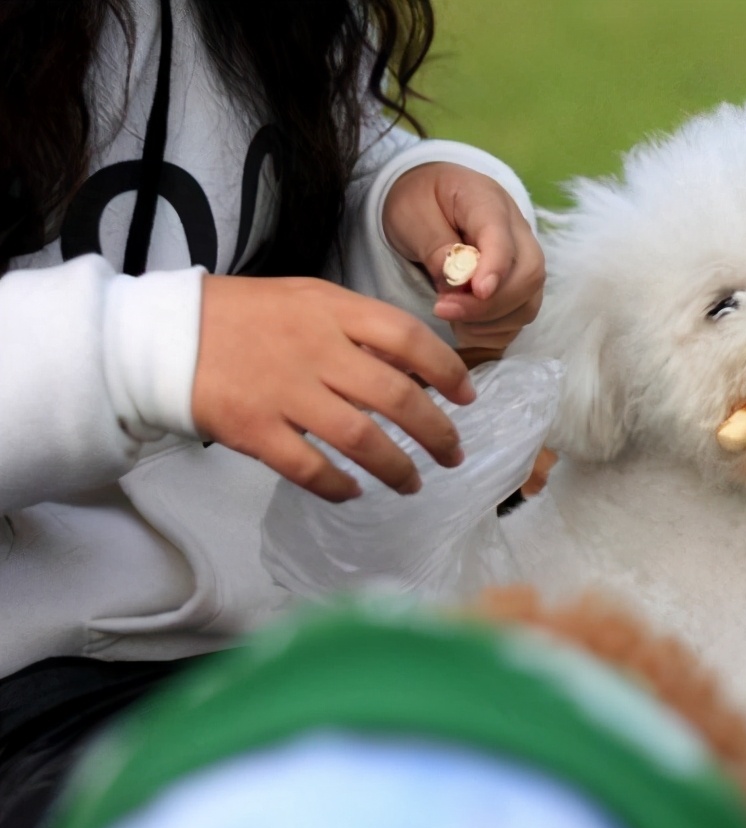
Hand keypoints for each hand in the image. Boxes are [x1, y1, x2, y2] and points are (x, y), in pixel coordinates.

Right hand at [191, 274, 474, 501]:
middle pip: (396, 396)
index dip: (446, 371)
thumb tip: (413, 370)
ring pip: (362, 438)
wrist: (162, 334)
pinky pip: (310, 468)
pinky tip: (354, 492)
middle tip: (453, 455)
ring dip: (397, 468)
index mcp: (332, 310)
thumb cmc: (243, 317)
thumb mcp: (307, 300)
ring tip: (413, 483)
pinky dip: (339, 486)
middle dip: (436, 432)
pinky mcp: (255, 430)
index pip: (408, 338)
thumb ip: (358, 329)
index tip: (467, 398)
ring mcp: (284, 391)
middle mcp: (315, 349)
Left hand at [382, 162, 544, 349]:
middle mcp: (516, 230)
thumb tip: (458, 283)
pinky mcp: (518, 284)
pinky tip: (464, 326)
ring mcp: (521, 259)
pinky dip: (494, 331)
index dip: (496, 268)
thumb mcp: (412, 216)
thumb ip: (435, 247)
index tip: (478, 292)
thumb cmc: (417, 202)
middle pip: (529, 274)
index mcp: (487, 201)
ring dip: (491, 321)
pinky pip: (519, 318)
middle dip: (491, 304)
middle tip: (444, 310)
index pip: (504, 237)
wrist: (425, 198)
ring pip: (528, 301)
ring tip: (451, 317)